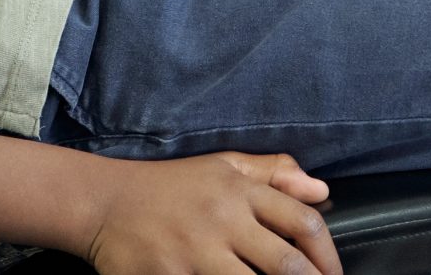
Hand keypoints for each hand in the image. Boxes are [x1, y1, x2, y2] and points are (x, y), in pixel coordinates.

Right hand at [82, 152, 341, 274]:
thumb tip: (321, 190)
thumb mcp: (221, 166)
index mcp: (239, 190)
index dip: (328, 256)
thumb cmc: (168, 187)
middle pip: (286, 264)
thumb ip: (273, 173)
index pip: (302, 222)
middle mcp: (221, 219)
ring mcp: (195, 252)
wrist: (102, 202)